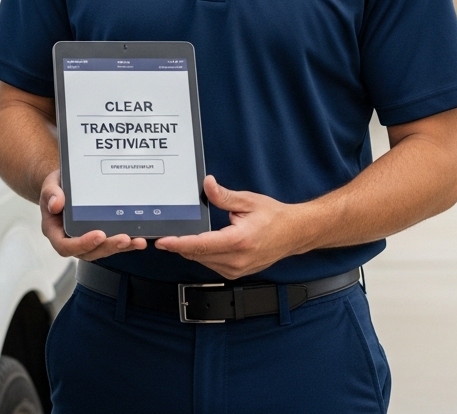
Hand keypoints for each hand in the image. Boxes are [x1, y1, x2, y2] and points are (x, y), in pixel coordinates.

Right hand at [39, 169, 146, 260]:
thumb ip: (51, 193)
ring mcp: (85, 240)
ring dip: (120, 248)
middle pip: (88, 252)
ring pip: (102, 250)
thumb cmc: (57, 187)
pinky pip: (110, 244)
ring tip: (136, 241)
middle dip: (108, 246)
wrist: (63, 186)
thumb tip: (56, 204)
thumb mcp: (50, 185)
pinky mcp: (98, 237)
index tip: (99, 235)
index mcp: (55, 231)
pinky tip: (138, 240)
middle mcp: (70, 240)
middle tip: (123, 239)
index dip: (82, 244)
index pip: (66, 246)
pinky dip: (125, 243)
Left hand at [155, 175, 302, 279]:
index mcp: (239, 241)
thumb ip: (224, 196)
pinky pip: (211, 264)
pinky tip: (198, 243)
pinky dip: (201, 254)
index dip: (178, 243)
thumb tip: (207, 184)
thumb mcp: (248, 200)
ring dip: (190, 250)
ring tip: (179, 236)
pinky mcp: (236, 273)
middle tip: (163, 233)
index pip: (201, 245)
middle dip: (179, 245)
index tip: (162, 242)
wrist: (294, 233)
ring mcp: (237, 270)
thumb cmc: (274, 217)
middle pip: (198, 255)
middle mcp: (237, 260)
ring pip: (203, 261)